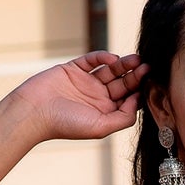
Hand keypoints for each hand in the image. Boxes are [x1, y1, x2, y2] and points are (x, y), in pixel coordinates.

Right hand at [12, 52, 148, 142]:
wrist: (34, 111)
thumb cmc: (65, 124)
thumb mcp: (100, 127)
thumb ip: (122, 118)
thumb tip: (137, 102)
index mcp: (104, 114)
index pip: (127, 101)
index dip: (139, 92)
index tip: (150, 84)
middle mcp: (97, 98)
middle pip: (122, 84)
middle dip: (135, 76)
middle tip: (146, 67)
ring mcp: (86, 82)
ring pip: (110, 70)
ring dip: (123, 64)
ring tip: (136, 60)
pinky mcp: (74, 69)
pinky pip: (92, 60)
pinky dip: (102, 57)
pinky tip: (111, 59)